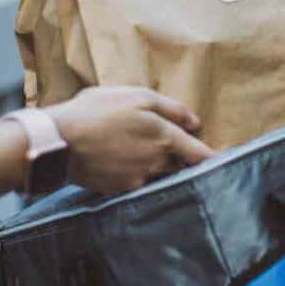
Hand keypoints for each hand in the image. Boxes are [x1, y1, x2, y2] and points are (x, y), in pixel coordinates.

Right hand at [45, 86, 214, 193]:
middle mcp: (157, 162)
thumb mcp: (135, 96)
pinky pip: (137, 182)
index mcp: (164, 137)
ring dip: (156, 166)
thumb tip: (196, 122)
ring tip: (135, 150)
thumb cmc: (96, 111)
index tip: (225, 163)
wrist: (59, 142)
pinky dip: (134, 173)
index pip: (199, 154)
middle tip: (168, 148)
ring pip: (158, 174)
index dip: (213, 159)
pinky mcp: (121, 189)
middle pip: (179, 165)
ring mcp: (139, 178)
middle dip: (180, 160)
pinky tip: (117, 159)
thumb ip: (170, 109)